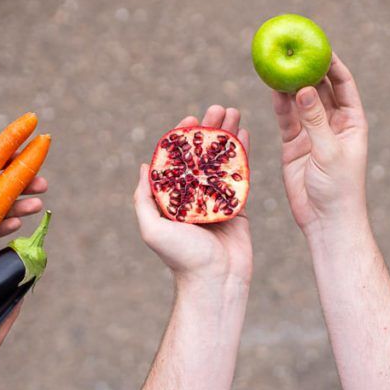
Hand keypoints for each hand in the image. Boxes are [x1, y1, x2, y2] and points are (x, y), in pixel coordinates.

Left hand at [134, 106, 252, 284]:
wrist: (215, 282)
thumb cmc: (182, 258)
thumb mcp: (152, 228)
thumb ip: (144, 198)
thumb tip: (144, 166)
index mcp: (173, 197)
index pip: (178, 158)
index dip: (184, 135)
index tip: (192, 118)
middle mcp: (194, 194)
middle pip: (203, 153)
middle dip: (211, 128)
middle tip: (219, 106)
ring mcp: (217, 198)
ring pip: (223, 159)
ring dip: (228, 134)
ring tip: (236, 111)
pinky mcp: (238, 206)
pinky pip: (240, 175)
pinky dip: (243, 153)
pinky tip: (246, 134)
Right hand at [272, 54, 368, 235]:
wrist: (325, 220)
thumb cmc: (339, 188)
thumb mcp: (330, 151)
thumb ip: (316, 119)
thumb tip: (304, 87)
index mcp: (353, 121)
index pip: (344, 84)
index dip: (333, 64)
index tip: (319, 46)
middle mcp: (333, 123)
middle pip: (320, 88)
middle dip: (308, 69)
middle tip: (294, 49)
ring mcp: (313, 132)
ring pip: (300, 101)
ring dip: (291, 84)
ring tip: (278, 63)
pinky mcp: (295, 144)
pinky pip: (286, 118)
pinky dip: (280, 104)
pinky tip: (272, 87)